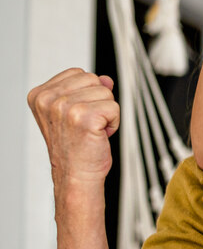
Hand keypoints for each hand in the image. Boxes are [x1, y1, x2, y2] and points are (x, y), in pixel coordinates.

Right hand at [27, 69, 119, 188]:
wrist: (76, 175)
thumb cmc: (75, 148)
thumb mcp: (75, 112)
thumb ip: (88, 91)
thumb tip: (106, 79)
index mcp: (40, 95)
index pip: (79, 73)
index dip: (86, 94)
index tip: (77, 116)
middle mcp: (49, 100)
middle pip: (94, 80)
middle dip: (99, 102)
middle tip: (87, 125)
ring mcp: (64, 107)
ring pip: (106, 92)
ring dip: (107, 113)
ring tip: (92, 131)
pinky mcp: (84, 117)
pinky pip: (115, 108)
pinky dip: (114, 123)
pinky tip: (100, 135)